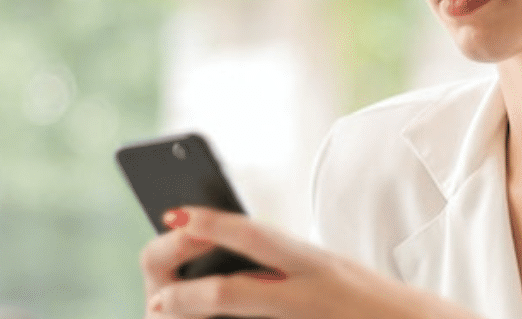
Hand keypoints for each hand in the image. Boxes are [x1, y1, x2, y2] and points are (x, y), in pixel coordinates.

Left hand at [138, 206, 477, 318]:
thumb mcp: (327, 266)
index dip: (209, 223)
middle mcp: (308, 292)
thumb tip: (221, 251)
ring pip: (238, 308)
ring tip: (166, 311)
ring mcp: (305, 315)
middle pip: (231, 291)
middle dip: (186, 295)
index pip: (253, 235)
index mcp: (314, 262)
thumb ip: (280, 261)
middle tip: (158, 298)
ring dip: (195, 312)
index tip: (173, 214)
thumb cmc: (363, 297)